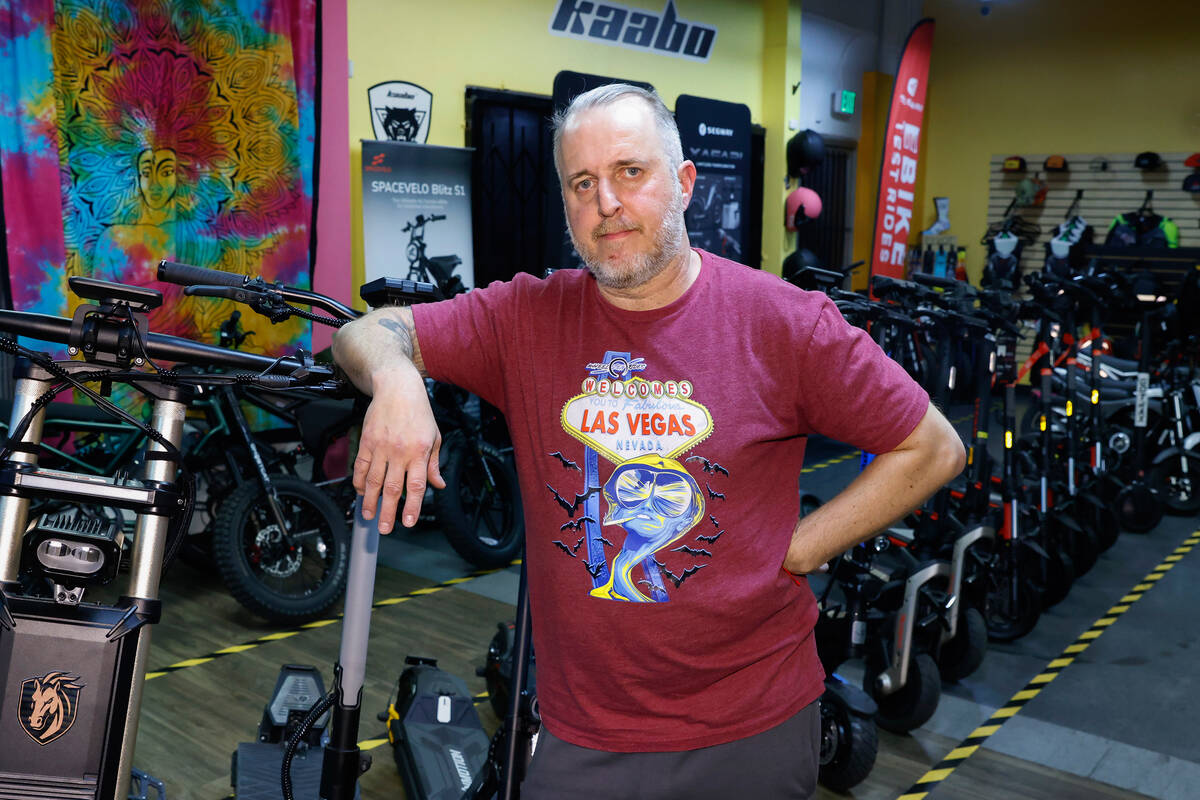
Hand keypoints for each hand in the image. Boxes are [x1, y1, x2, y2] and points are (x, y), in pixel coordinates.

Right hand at [352, 366, 445, 532]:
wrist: (397, 388)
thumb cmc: (419, 412)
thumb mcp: (434, 437)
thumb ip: (434, 464)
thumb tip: (438, 484)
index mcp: (420, 452)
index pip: (416, 485)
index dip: (412, 506)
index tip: (407, 523)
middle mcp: (400, 452)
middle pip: (393, 488)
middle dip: (388, 511)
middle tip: (385, 529)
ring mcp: (381, 447)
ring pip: (374, 481)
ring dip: (371, 501)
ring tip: (369, 516)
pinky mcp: (367, 442)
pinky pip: (361, 467)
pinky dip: (360, 482)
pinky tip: (361, 493)